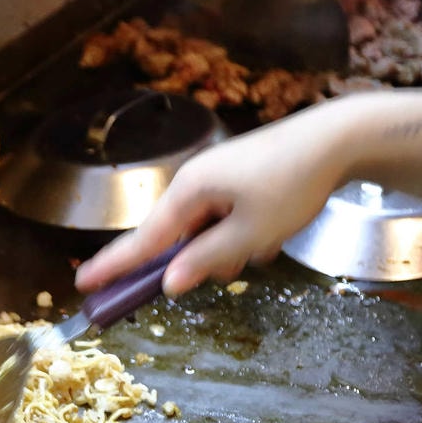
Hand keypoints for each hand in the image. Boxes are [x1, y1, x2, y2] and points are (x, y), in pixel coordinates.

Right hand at [74, 106, 347, 297]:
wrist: (339, 137)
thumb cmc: (292, 184)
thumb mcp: (249, 233)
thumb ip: (204, 260)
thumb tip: (167, 284)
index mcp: (187, 193)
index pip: (141, 240)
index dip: (113, 265)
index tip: (82, 283)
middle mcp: (192, 182)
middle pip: (176, 238)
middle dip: (202, 258)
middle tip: (238, 261)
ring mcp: (214, 177)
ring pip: (205, 230)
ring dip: (229, 247)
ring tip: (267, 241)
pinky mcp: (235, 177)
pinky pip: (224, 217)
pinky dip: (243, 230)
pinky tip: (273, 229)